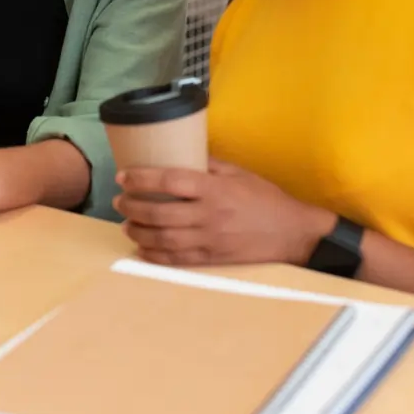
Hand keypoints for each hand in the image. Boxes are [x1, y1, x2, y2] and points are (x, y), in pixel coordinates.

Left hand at [112, 160, 333, 267]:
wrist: (294, 233)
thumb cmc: (266, 199)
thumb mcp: (239, 173)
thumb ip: (209, 164)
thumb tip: (182, 154)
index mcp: (215, 189)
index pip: (169, 181)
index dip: (142, 178)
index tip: (123, 176)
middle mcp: (209, 215)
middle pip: (159, 212)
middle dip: (132, 207)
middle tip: (118, 201)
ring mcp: (210, 240)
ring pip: (163, 239)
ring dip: (139, 232)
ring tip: (126, 224)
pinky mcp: (213, 259)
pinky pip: (177, 260)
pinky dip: (155, 255)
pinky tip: (142, 248)